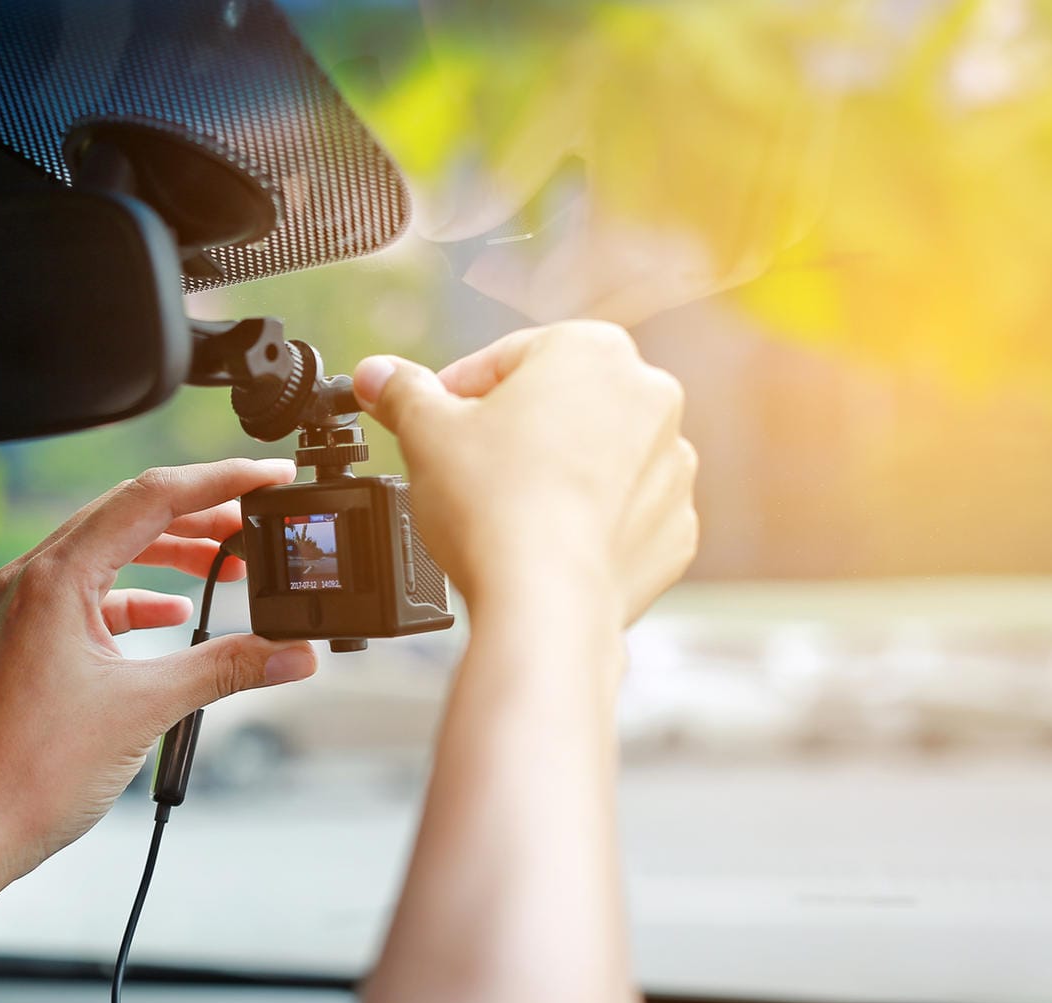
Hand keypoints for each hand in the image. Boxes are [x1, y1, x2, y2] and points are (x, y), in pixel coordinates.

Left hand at [0, 459, 319, 878]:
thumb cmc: (35, 771)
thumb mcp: (146, 708)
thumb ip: (226, 668)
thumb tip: (292, 652)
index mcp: (54, 576)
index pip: (149, 497)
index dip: (218, 481)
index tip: (268, 476)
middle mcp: (33, 578)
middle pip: (130, 514)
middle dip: (200, 513)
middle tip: (259, 519)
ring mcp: (26, 607)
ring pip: (111, 551)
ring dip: (172, 553)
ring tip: (228, 563)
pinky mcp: (30, 638)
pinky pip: (94, 594)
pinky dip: (139, 596)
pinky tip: (175, 614)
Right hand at [352, 320, 697, 624]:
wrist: (544, 603)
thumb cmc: (493, 506)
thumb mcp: (425, 432)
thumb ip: (402, 392)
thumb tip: (376, 376)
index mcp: (593, 350)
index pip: (507, 357)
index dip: (458, 392)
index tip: (433, 421)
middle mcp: (650, 396)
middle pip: (559, 402)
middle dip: (512, 430)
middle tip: (466, 467)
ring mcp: (672, 466)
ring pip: (595, 456)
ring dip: (553, 473)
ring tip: (504, 509)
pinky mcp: (674, 528)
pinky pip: (622, 512)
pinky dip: (586, 522)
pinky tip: (542, 541)